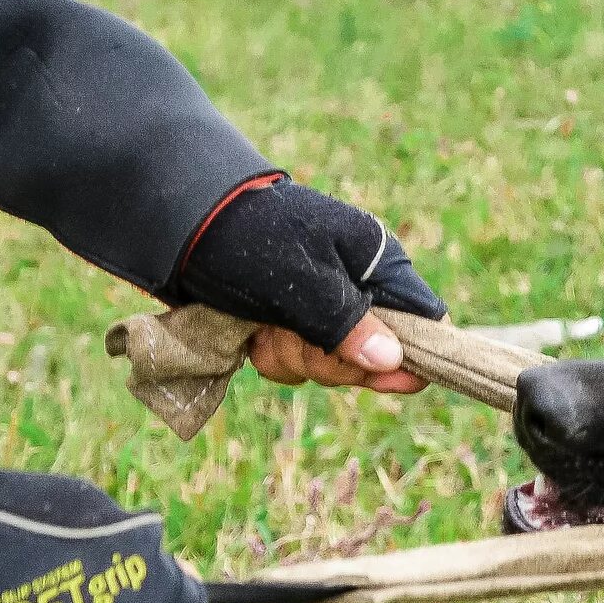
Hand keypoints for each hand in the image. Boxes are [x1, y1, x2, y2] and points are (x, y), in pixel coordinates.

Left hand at [166, 177, 444, 395]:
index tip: (385, 378)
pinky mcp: (291, 325)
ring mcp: (322, 309)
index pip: (424, 320)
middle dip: (329, 359)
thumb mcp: (301, 282)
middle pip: (376, 356)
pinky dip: (273, 356)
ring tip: (264, 326)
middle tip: (293, 334)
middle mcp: (356, 287)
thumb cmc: (247, 240)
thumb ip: (348, 323)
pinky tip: (252, 334)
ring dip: (293, 357)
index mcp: (375, 262)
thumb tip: (395, 362)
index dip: (411, 355)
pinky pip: (297, 364)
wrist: (179, 225)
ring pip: (330, 366)